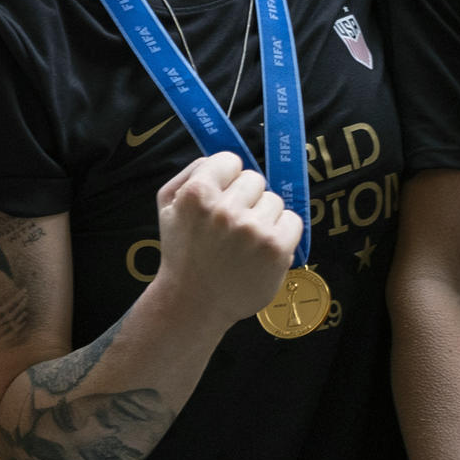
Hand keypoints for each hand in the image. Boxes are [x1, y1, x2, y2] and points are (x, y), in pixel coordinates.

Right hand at [152, 150, 303, 329]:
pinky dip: (283, 231)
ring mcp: (253, 229)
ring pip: (275, 200)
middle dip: (247, 196)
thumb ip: (189, 174)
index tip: (222, 195)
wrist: (195, 300)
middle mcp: (225, 208)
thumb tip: (220, 159)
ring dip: (265, 215)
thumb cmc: (181, 250)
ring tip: (246, 238)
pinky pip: (293, 221)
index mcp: (196, 193)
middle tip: (233, 221)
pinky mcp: (276, 248)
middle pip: (255, 179)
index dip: (227, 177)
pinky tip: (264, 247)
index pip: (230, 160)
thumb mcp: (166, 205)